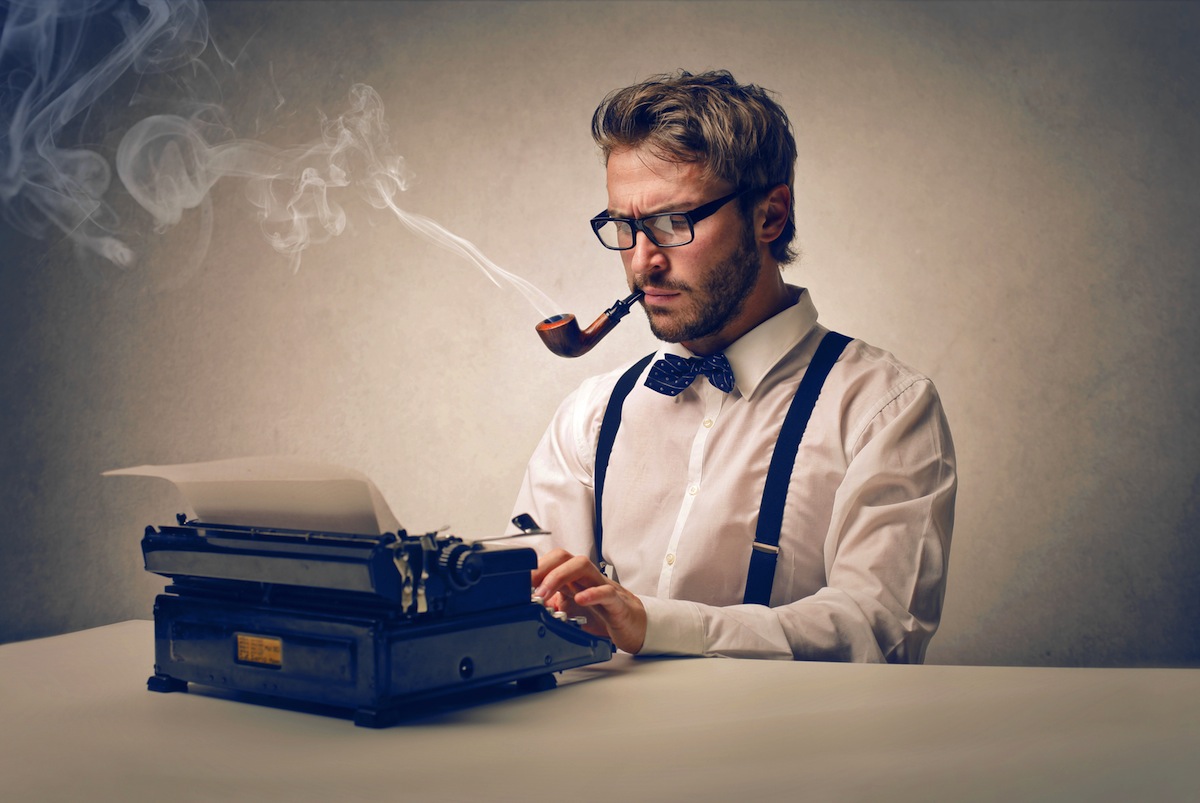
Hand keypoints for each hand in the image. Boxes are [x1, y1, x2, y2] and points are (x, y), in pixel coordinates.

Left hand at [532, 549, 646, 653]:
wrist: (634, 625)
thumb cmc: (604, 614)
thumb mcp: (572, 612)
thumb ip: (554, 607)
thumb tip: (532, 607)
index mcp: (575, 579)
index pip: (552, 561)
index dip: (534, 568)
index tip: (518, 583)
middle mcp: (587, 578)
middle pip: (564, 557)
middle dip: (542, 568)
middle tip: (528, 587)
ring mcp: (602, 586)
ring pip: (582, 565)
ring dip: (559, 576)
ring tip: (544, 594)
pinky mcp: (617, 603)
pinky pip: (606, 592)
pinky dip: (592, 594)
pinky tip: (579, 600)